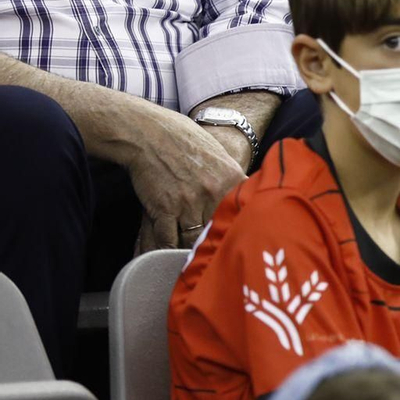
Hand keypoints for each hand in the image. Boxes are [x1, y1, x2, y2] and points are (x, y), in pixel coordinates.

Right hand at [124, 102, 245, 251]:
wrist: (149, 132)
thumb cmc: (185, 141)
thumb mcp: (221, 156)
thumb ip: (235, 180)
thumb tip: (249, 196)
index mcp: (233, 179)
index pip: (245, 213)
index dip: (244, 232)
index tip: (246, 246)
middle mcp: (213, 193)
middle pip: (221, 231)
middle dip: (220, 248)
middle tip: (222, 264)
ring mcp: (188, 203)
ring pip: (194, 241)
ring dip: (193, 254)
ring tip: (195, 267)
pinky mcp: (164, 209)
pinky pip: (166, 239)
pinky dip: (166, 251)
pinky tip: (168, 260)